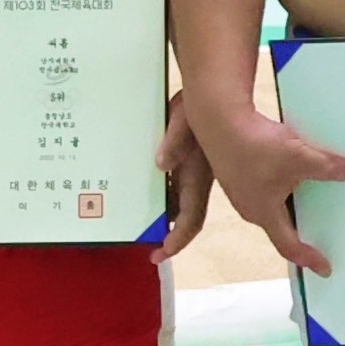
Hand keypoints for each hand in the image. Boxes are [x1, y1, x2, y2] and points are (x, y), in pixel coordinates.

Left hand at [152, 94, 217, 264]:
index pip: (192, 218)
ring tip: (137, 226)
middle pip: (184, 217)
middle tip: (147, 249)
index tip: (162, 252)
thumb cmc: (197, 107)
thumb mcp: (184, 120)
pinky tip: (139, 196)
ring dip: (161, 216)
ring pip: (176, 203)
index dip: (178, 239)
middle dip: (168, 236)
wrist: (207, 93)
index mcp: (199, 178)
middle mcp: (195, 181)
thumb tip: (162, 164)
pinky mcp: (183, 163)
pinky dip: (158, 196)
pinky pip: (170, 186)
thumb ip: (175, 142)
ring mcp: (189, 173)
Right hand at [188, 99, 344, 273]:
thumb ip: (329, 167)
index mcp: (263, 213)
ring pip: (272, 206)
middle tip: (322, 233)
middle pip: (280, 227)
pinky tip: (292, 170)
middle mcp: (249, 207)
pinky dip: (282, 187)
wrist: (220, 118)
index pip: (289, 246)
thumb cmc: (255, 145)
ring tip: (311, 198)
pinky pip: (265, 188)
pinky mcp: (238, 172)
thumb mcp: (300, 157)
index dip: (309, 258)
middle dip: (301, 231)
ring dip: (291, 206)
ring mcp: (241, 189)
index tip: (325, 268)